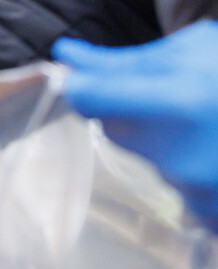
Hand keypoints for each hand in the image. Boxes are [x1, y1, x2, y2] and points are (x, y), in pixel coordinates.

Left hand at [56, 21, 217, 230]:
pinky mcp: (213, 216)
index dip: (83, 87)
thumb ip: (123, 60)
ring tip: (210, 124)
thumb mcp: (194, 51)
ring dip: (166, 142)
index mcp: (180, 102)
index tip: (85, 80)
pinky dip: (192, 172)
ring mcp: (200, 192)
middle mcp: (185, 155)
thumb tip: (65, 56)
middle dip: (132, 110)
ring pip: (147, 157)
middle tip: (177, 97)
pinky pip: (178, 189)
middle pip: (112, 129)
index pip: (89, 99)